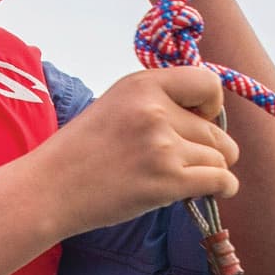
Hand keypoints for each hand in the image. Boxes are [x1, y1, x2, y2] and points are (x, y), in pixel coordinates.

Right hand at [28, 69, 237, 230]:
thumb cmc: (80, 151)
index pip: (208, 83)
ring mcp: (162, 147)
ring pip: (220, 157)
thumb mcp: (116, 104)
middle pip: (216, 130)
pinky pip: (221, 180)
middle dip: (213, 148)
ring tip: (188, 178)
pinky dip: (225, 187)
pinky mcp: (167, 181)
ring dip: (212, 170)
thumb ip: (156, 101)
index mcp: (142, 85)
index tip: (199, 120)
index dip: (211, 105)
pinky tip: (216, 191)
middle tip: (192, 160)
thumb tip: (206, 114)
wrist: (49, 188)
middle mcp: (155, 111)